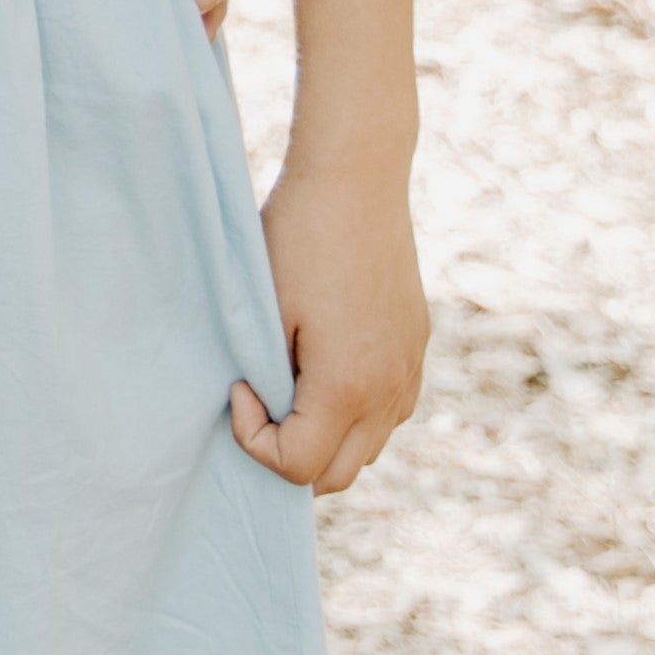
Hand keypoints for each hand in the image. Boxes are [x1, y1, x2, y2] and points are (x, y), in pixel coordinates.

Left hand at [229, 168, 427, 494]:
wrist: (356, 179)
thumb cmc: (296, 238)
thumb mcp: (265, 311)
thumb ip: (268, 380)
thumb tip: (265, 416)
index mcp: (349, 387)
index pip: (298, 468)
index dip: (254, 441)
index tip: (237, 387)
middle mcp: (390, 390)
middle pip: (337, 474)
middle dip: (288, 456)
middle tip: (256, 405)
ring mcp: (409, 372)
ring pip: (367, 449)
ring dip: (323, 441)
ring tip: (285, 391)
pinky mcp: (416, 350)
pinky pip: (388, 414)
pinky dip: (353, 417)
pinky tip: (321, 375)